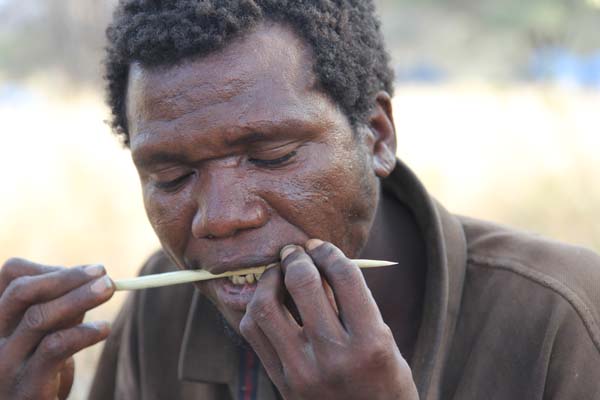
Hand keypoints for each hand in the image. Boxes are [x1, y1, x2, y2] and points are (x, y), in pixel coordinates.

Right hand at [0, 258, 114, 399]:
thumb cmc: (44, 371)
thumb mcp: (48, 334)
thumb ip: (62, 309)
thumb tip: (96, 278)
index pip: (11, 275)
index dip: (50, 269)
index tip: (86, 272)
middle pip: (21, 291)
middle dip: (66, 277)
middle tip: (104, 273)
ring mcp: (5, 363)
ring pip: (38, 317)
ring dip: (80, 298)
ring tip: (110, 289)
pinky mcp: (26, 386)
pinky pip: (55, 347)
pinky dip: (84, 332)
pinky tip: (104, 329)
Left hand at [240, 240, 418, 399]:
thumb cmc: (383, 380)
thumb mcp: (382, 340)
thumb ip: (353, 303)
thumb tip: (318, 260)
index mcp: (371, 342)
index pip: (344, 276)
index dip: (328, 252)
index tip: (320, 246)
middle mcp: (335, 357)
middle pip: (303, 283)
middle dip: (296, 257)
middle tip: (294, 251)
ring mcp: (302, 372)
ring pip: (266, 306)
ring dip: (269, 280)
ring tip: (277, 274)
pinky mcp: (281, 383)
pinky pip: (253, 332)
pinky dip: (256, 308)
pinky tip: (269, 301)